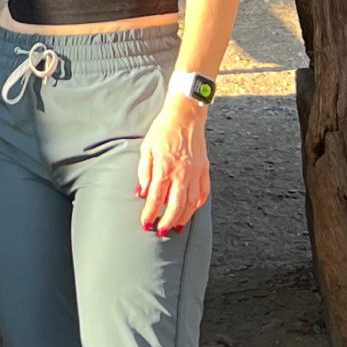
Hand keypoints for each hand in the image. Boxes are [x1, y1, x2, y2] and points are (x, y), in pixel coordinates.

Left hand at [136, 96, 209, 235]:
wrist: (185, 115)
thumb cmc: (163, 130)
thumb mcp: (146, 149)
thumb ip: (144, 172)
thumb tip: (141, 193)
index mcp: (164, 168)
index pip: (156, 198)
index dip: (150, 214)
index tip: (146, 224)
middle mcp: (181, 173)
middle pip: (175, 206)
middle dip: (168, 222)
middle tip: (161, 232)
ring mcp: (195, 172)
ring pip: (192, 203)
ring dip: (184, 217)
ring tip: (177, 226)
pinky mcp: (205, 168)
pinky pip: (204, 192)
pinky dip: (198, 204)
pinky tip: (192, 209)